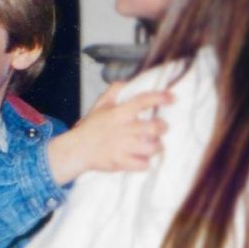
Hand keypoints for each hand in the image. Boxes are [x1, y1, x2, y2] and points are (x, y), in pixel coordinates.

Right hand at [47, 85, 171, 183]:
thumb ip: (113, 91)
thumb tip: (128, 82)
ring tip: (152, 144)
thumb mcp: (100, 106)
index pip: (143, 101)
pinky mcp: (121, 163)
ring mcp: (122, 148)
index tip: (172, 98)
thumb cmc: (90, 128)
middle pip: (154, 127)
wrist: (76, 150)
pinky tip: (141, 158)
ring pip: (153, 147)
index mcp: (118, 114)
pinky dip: (145, 162)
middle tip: (160, 128)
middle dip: (162, 127)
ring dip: (156, 146)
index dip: (160, 98)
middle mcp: (123, 130)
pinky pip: (144, 164)